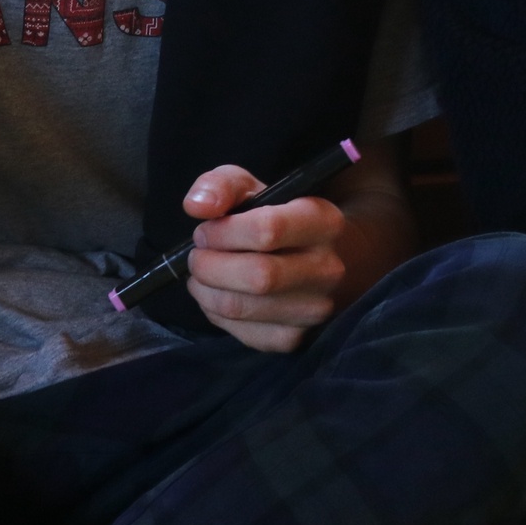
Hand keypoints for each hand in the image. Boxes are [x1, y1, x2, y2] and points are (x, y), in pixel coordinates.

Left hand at [182, 164, 351, 351]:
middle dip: (209, 265)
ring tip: (202, 274)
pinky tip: (219, 294)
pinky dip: (214, 313)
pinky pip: (240, 332)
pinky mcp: (293, 338)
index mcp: (323, 222)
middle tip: (198, 256)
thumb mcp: (251, 188)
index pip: (267, 230)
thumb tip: (198, 207)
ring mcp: (314, 309)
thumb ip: (221, 186)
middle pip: (256, 276)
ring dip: (205, 290)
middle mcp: (328, 269)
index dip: (222, 232)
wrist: (318, 257)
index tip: (204, 231)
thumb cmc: (276, 218)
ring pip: (240, 307)